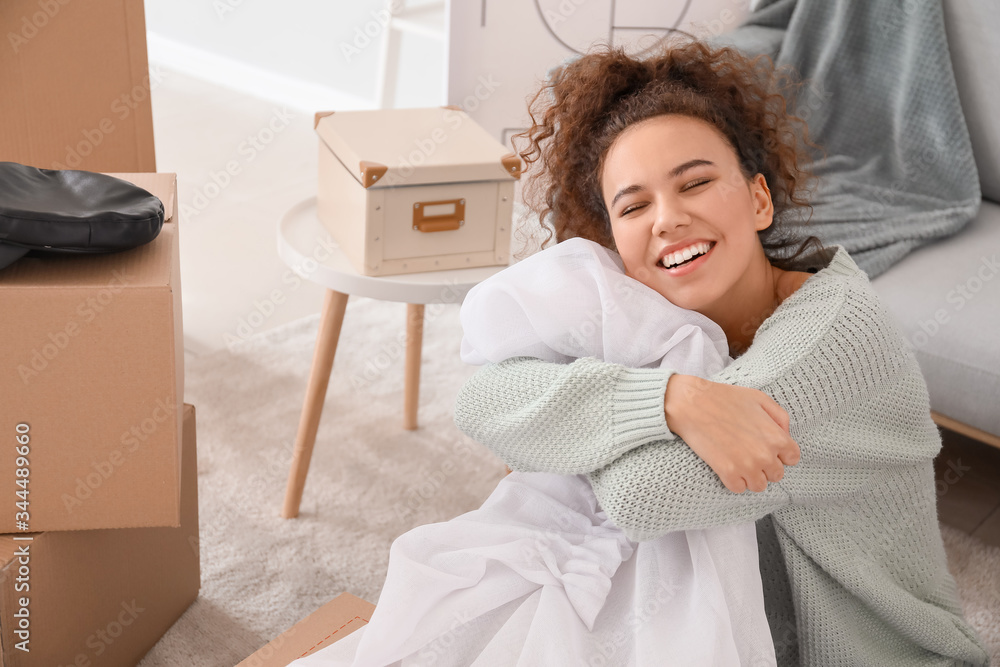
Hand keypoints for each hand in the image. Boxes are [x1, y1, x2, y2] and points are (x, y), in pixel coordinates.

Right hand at [664, 374, 800, 493]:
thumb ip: (780, 417)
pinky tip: (728, 467)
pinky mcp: (727, 473)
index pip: (793, 458)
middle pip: (777, 475)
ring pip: (759, 486)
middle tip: (751, 454)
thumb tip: (785, 436)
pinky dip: (734, 481)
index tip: (769, 449)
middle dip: (767, 466)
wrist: (692, 404)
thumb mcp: (760, 398)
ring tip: (740, 462)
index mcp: (776, 437)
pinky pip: (739, 489)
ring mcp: (746, 466)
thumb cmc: (725, 398)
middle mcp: (765, 455)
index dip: (782, 454)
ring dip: (751, 476)